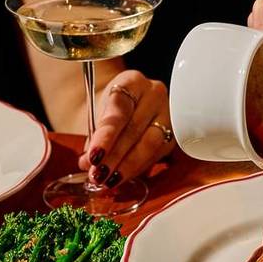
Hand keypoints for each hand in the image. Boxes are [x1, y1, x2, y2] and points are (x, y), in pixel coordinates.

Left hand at [78, 70, 173, 186]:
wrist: (127, 102)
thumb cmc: (110, 108)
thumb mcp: (96, 113)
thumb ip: (93, 137)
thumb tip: (87, 163)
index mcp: (132, 81)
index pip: (119, 111)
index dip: (106, 137)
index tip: (93, 156)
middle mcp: (155, 93)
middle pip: (134, 129)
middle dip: (114, 157)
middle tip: (98, 175)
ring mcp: (168, 112)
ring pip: (150, 144)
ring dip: (127, 166)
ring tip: (109, 180)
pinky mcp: (175, 132)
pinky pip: (156, 154)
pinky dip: (137, 168)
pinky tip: (123, 176)